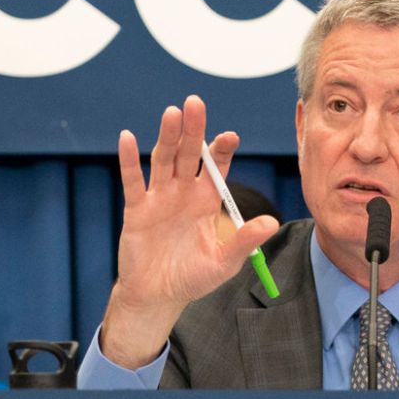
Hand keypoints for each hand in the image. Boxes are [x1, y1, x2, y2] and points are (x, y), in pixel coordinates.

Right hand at [101, 95, 278, 368]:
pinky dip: (128, 160)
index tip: (230, 135)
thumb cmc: (193, 277)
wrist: (159, 296)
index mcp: (207, 200)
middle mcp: (184, 192)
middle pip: (189, 154)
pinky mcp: (137, 209)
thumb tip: (271, 223)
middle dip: (194, 129)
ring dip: (167, 136)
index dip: (222, 149)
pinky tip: (127, 138)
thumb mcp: (224, 262)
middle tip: (196, 102)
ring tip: (171, 113)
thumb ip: (244, 241)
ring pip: (163, 160)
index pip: (217, 166)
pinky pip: (133, 181)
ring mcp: (160, 198)